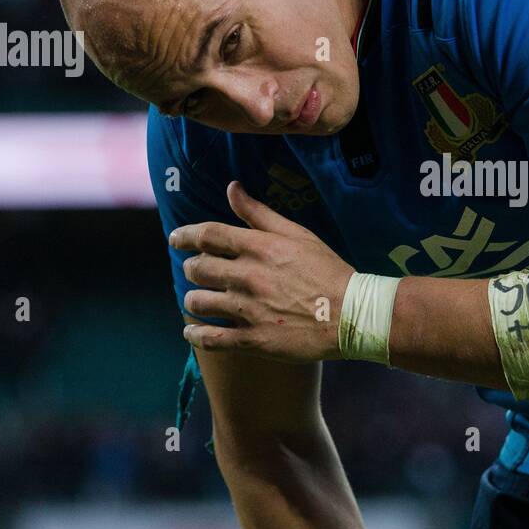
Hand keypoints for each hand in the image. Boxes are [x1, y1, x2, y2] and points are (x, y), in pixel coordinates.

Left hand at [169, 181, 353, 361]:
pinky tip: (191, 331)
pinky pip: (210, 338)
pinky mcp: (253, 339)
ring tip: (199, 299)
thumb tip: (232, 188)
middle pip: (198, 268)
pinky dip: (194, 334)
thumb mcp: (298, 234)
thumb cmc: (328, 270)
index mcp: (260, 248)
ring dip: (193, 299)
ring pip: (198, 301)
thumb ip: (260, 214)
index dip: (185, 235)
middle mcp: (249, 276)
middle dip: (192, 268)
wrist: (353, 314)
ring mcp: (248, 309)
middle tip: (195, 271)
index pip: (208, 235)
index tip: (175, 238)